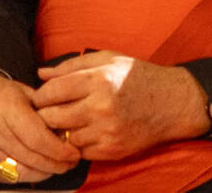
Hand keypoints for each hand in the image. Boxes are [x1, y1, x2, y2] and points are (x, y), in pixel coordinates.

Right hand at [0, 69, 80, 184]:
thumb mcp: (23, 90)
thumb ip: (45, 108)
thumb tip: (68, 129)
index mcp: (6, 108)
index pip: (37, 137)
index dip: (58, 150)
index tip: (74, 153)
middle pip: (30, 157)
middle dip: (55, 164)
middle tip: (70, 163)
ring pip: (18, 171)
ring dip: (42, 172)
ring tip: (57, 167)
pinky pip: (4, 176)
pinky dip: (24, 174)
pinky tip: (37, 168)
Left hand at [33, 51, 211, 161]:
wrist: (172, 103)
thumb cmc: (138, 76)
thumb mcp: (109, 59)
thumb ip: (72, 65)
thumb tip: (41, 73)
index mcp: (99, 79)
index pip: (52, 91)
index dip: (40, 95)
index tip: (40, 97)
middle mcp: (101, 106)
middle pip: (52, 118)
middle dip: (44, 115)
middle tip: (46, 112)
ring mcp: (106, 131)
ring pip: (64, 137)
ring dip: (61, 131)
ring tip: (66, 122)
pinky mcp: (111, 150)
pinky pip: (80, 151)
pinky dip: (77, 144)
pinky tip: (84, 132)